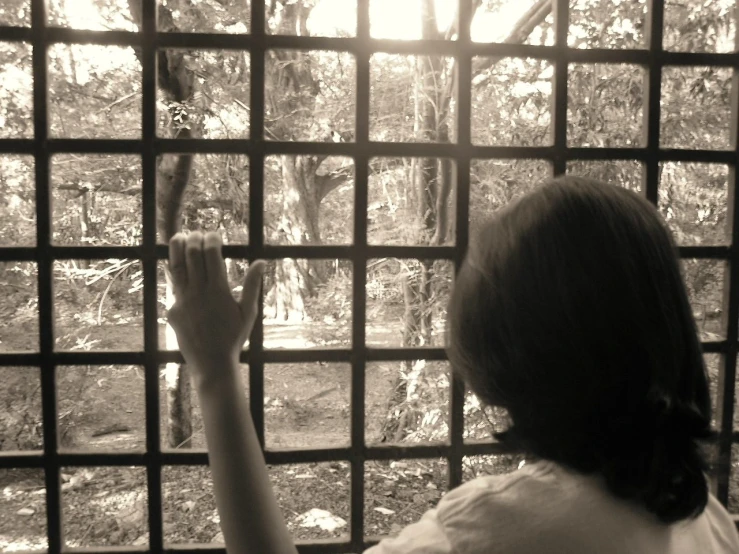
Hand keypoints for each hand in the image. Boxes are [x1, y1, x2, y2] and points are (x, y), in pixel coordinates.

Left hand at [166, 231, 264, 381]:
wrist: (212, 363)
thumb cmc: (234, 338)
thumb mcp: (248, 312)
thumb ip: (252, 285)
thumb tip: (260, 262)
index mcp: (219, 291)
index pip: (212, 255)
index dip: (212, 240)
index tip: (215, 235)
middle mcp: (198, 292)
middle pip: (192, 255)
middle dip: (195, 239)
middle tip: (198, 233)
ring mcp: (182, 301)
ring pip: (176, 266)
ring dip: (177, 248)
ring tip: (180, 236)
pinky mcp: (172, 310)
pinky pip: (172, 286)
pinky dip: (175, 271)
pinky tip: (178, 263)